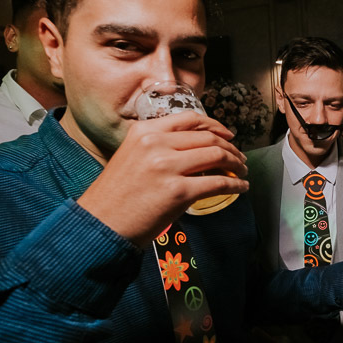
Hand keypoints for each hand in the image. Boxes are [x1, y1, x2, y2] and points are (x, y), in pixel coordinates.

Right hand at [77, 112, 248, 245]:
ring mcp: (168, 167)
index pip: (190, 119)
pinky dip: (235, 185)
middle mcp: (156, 143)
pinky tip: (240, 187)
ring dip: (236, 164)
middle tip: (239, 158)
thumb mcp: (132, 156)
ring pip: (217, 156)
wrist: (101, 223)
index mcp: (145, 131)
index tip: (227, 135)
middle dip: (230, 148)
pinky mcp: (179, 192)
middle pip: (208, 137)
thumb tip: (197, 149)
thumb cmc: (117, 196)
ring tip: (241, 171)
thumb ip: (159, 146)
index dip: (215, 125)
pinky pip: (218, 183)